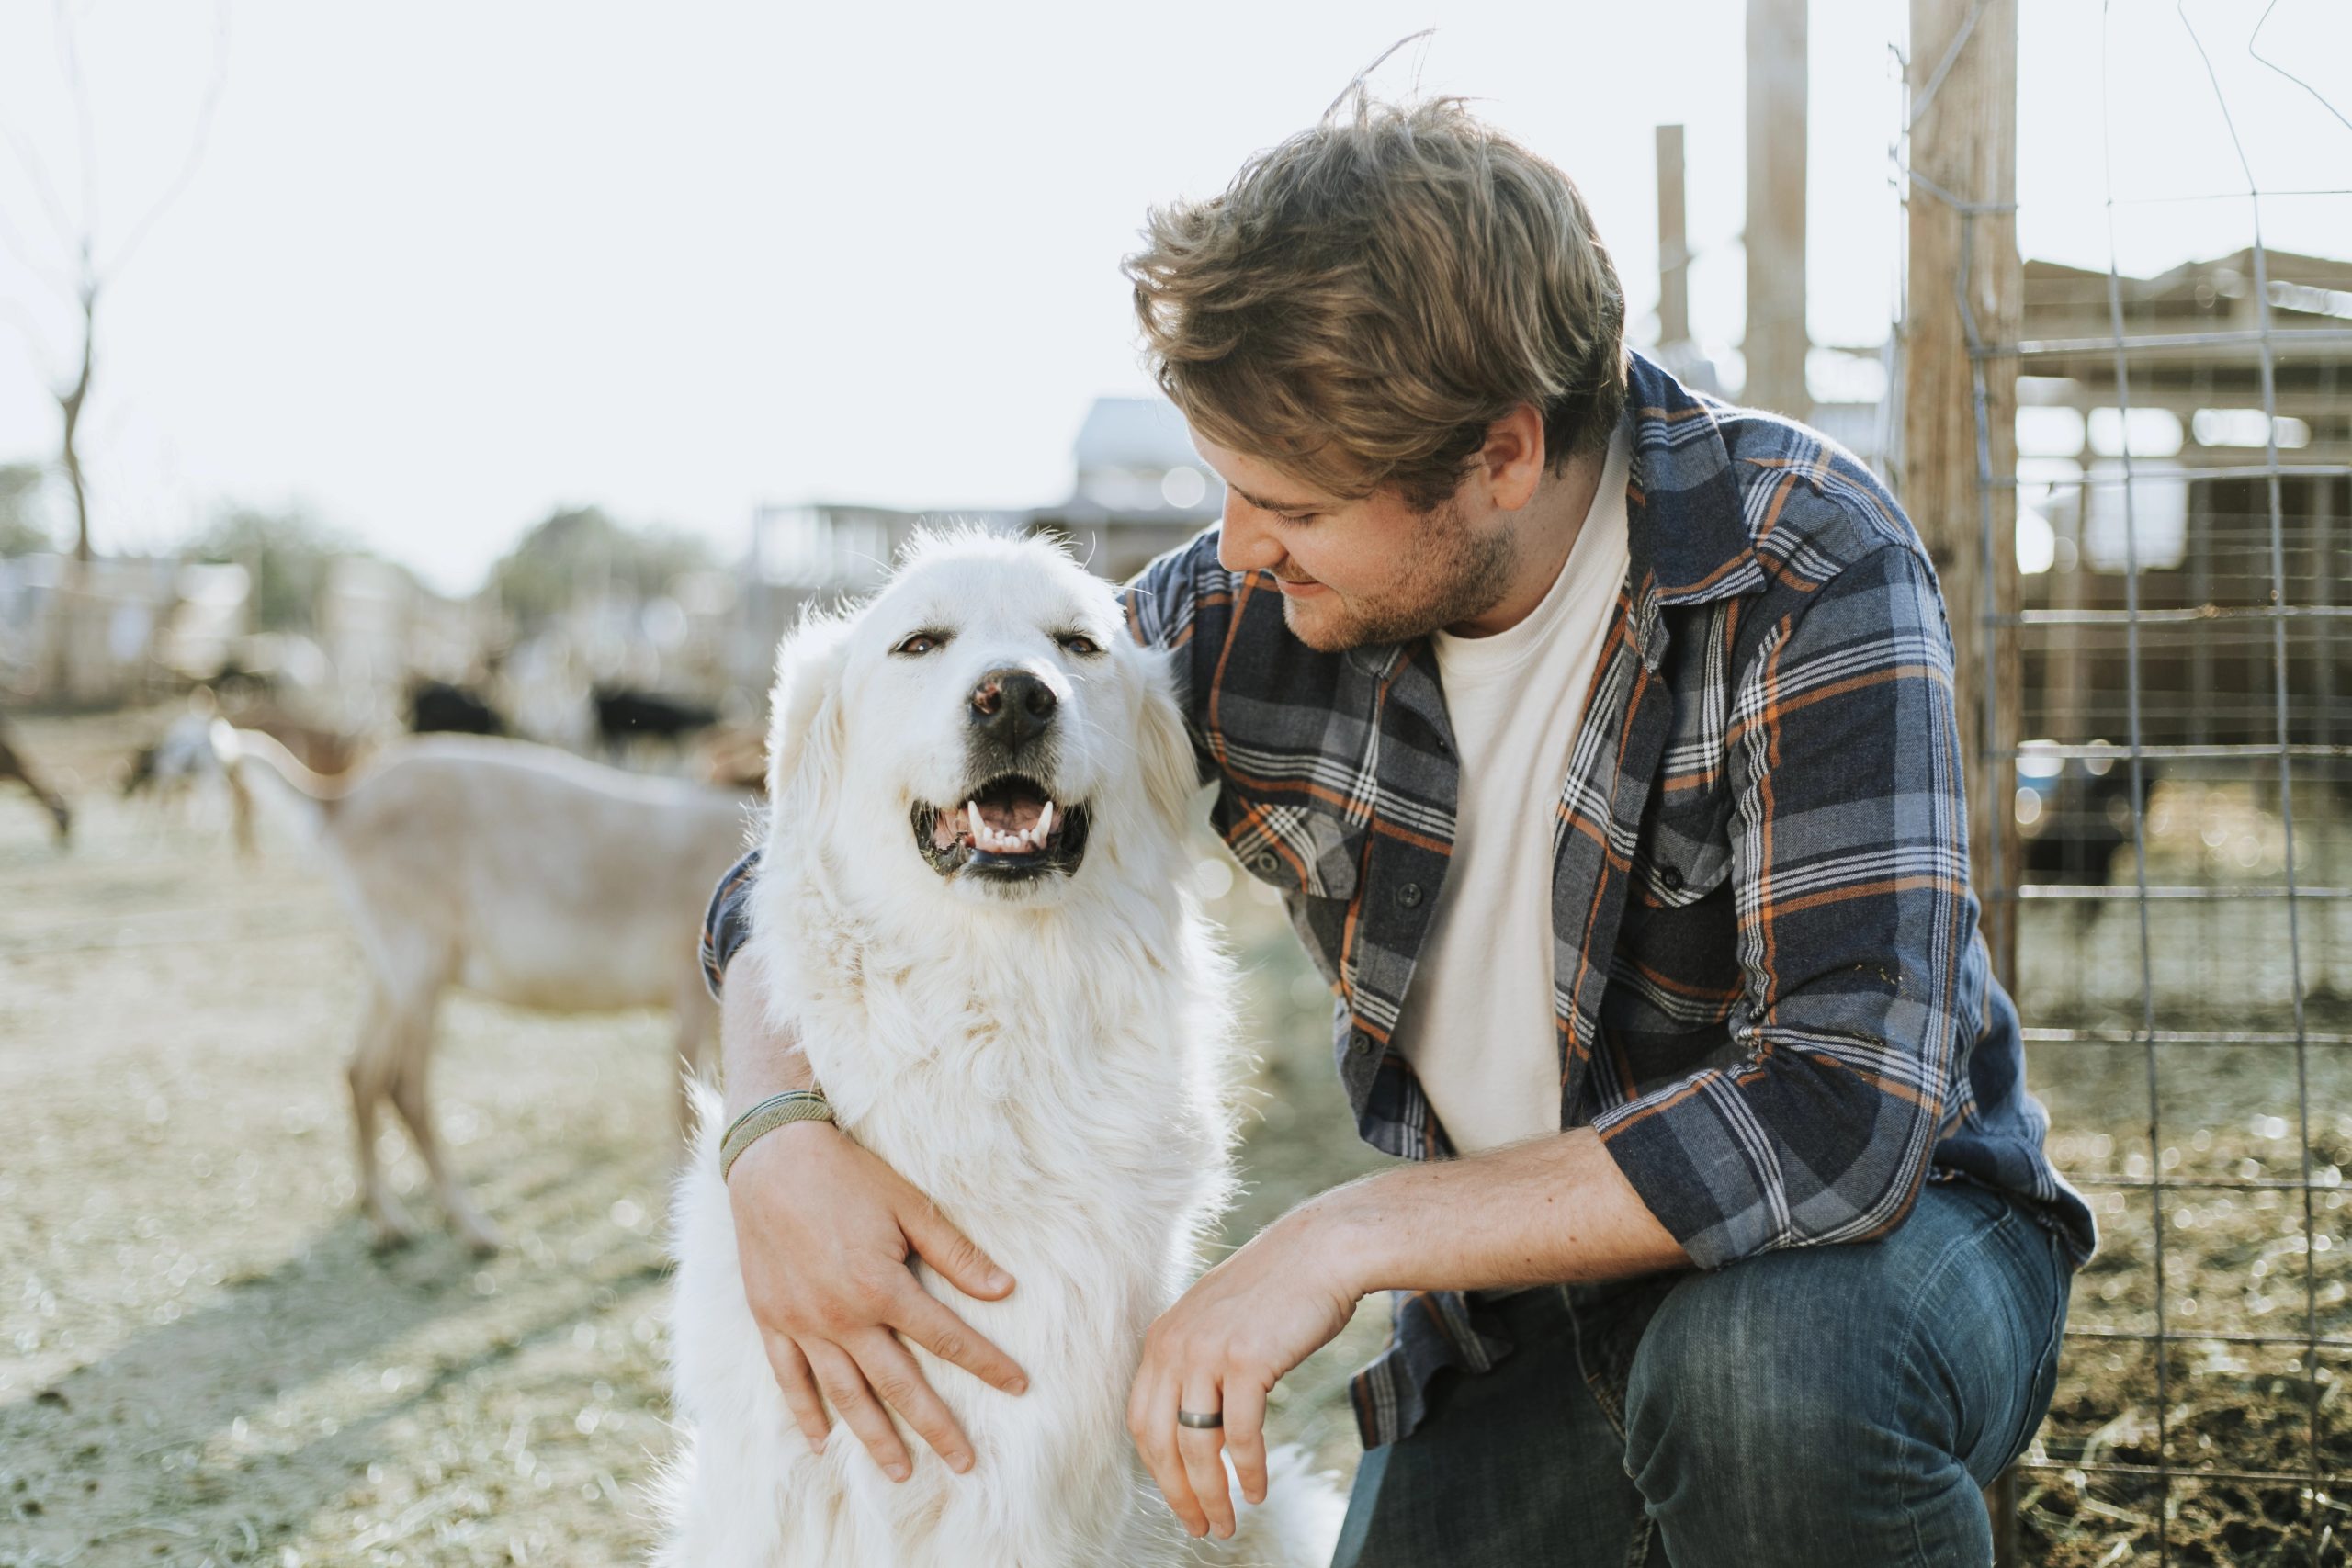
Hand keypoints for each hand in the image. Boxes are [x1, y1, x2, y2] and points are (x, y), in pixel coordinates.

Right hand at [729, 1120, 1027, 1478]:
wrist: (772, 1156)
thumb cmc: (847, 1174)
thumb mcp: (910, 1205)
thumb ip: (955, 1254)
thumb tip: (1005, 1290)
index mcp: (881, 1286)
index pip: (947, 1339)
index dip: (987, 1364)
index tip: (1020, 1387)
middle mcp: (842, 1316)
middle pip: (899, 1385)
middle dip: (937, 1427)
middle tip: (966, 1464)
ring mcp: (802, 1323)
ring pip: (845, 1395)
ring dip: (875, 1438)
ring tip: (902, 1472)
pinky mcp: (771, 1319)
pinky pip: (790, 1378)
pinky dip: (806, 1413)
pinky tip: (822, 1443)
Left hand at [1126, 1205, 1361, 1538]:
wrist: (1319, 1251)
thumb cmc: (1277, 1291)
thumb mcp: (1218, 1324)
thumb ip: (1199, 1368)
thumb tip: (1201, 1435)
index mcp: (1161, 1339)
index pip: (1141, 1420)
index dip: (1156, 1468)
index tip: (1177, 1497)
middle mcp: (1174, 1345)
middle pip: (1160, 1440)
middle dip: (1178, 1493)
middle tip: (1199, 1527)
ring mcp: (1207, 1352)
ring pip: (1197, 1446)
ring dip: (1211, 1494)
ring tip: (1227, 1523)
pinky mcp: (1246, 1360)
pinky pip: (1241, 1434)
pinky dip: (1247, 1471)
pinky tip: (1257, 1491)